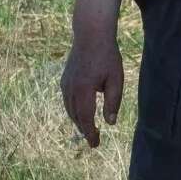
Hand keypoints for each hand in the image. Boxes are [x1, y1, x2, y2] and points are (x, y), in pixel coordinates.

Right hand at [61, 26, 124, 146]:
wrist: (90, 35)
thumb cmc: (107, 56)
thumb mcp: (116, 79)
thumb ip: (113, 102)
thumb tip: (110, 123)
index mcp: (84, 90)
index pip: (86, 118)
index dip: (90, 133)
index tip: (95, 144)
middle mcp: (71, 89)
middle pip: (76, 116)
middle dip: (84, 130)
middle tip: (93, 140)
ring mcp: (65, 83)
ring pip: (70, 109)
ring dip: (79, 121)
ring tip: (88, 129)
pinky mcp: (64, 79)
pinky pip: (68, 100)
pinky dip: (74, 110)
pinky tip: (82, 113)